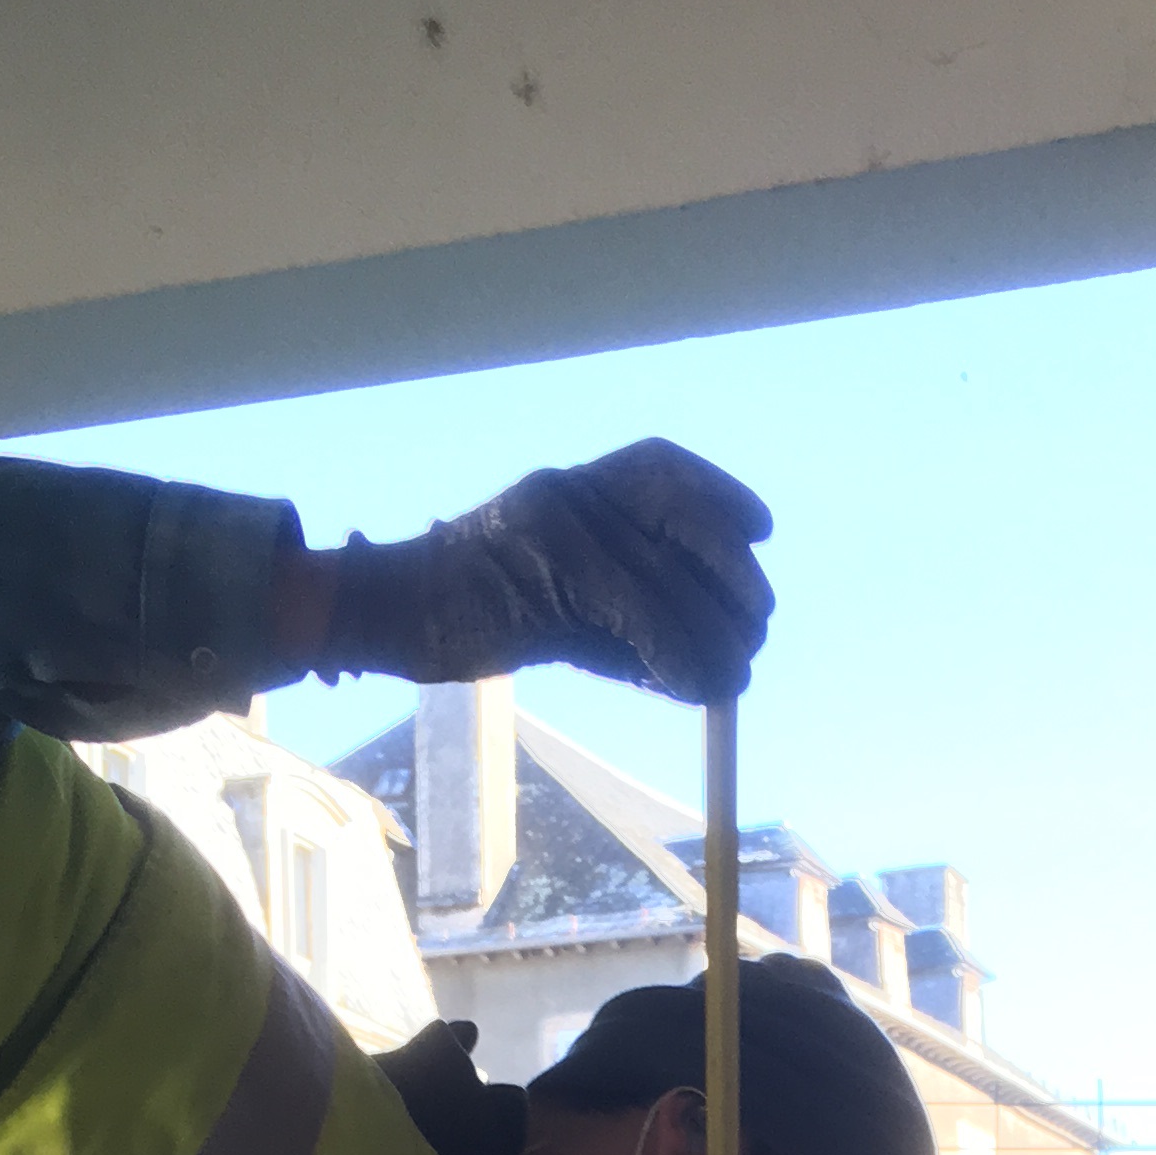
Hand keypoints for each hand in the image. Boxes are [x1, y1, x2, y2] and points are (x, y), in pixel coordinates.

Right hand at [347, 441, 774, 702]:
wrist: (395, 614)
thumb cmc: (481, 616)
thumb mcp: (566, 607)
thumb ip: (632, 618)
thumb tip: (716, 659)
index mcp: (575, 485)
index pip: (662, 467)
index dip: (721, 495)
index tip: (761, 531)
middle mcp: (569, 489)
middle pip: (679, 514)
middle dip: (732, 575)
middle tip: (756, 629)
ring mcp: (553, 520)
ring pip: (662, 569)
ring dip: (713, 628)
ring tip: (735, 675)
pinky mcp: (540, 566)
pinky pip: (633, 606)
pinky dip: (676, 651)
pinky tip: (698, 686)